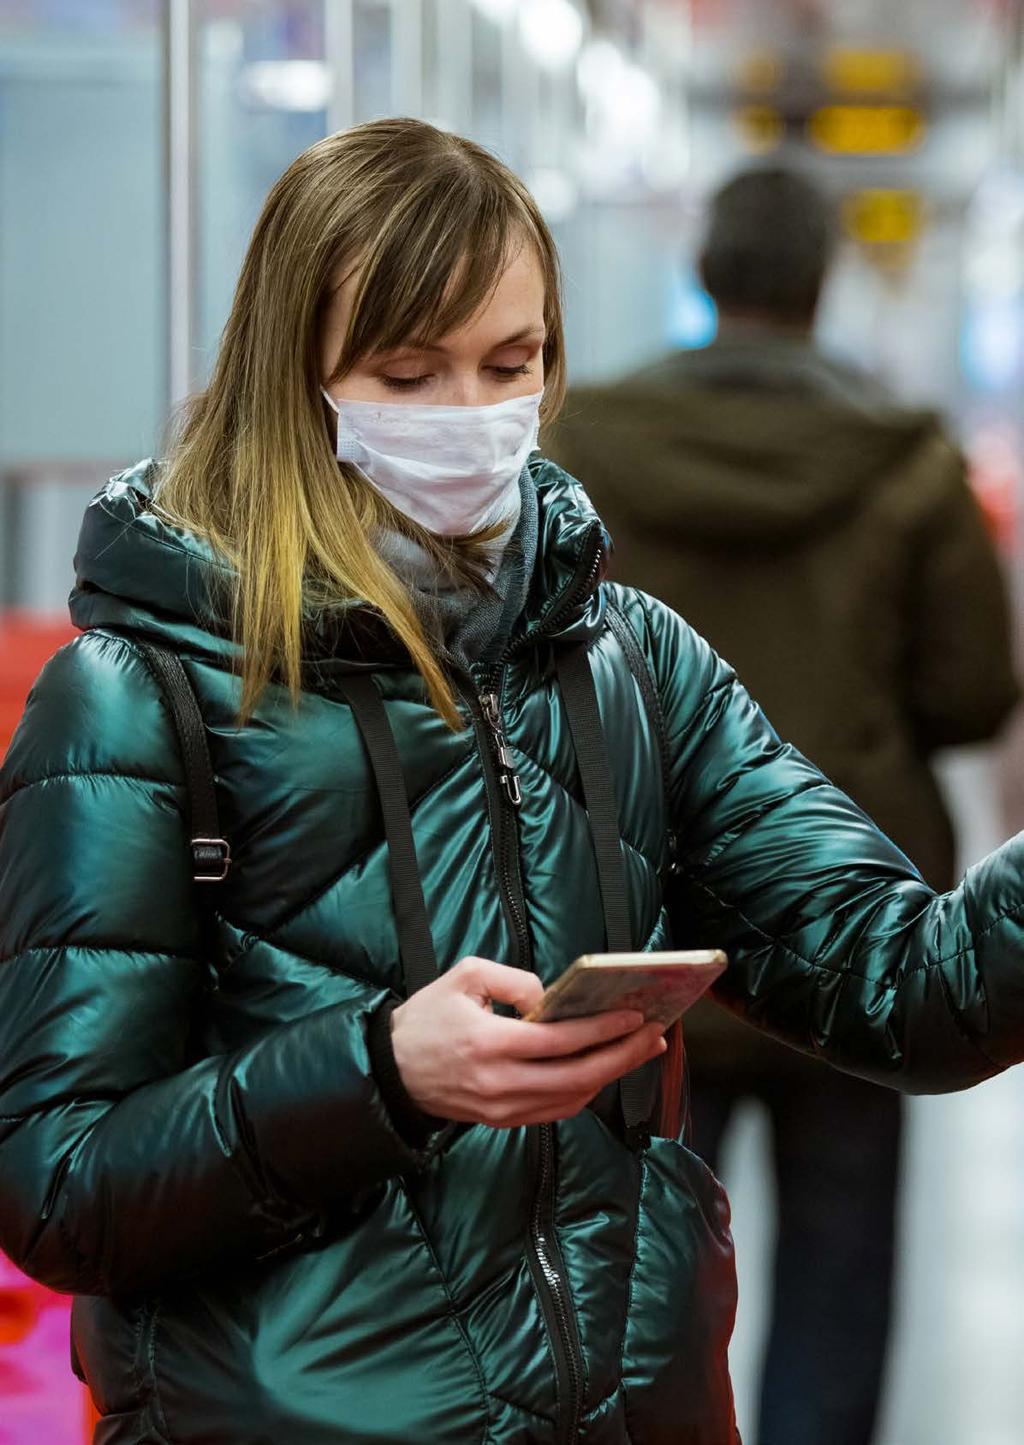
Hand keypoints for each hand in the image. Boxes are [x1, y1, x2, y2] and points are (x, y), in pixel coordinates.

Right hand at [390, 956, 665, 1127]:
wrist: (391, 1070)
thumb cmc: (427, 1018)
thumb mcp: (464, 977)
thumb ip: (512, 981)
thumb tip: (552, 998)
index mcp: (488, 1043)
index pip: (559, 1041)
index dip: (602, 1030)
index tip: (634, 1016)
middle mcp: (499, 1083)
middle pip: (576, 1077)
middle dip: (622, 1056)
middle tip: (654, 1037)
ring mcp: (501, 1108)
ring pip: (570, 1100)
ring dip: (609, 1076)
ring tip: (637, 1051)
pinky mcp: (501, 1121)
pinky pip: (553, 1111)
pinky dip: (583, 1093)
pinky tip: (601, 1071)